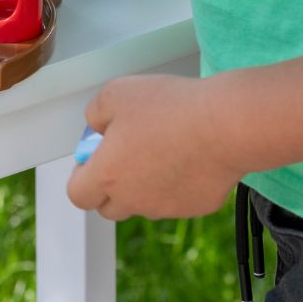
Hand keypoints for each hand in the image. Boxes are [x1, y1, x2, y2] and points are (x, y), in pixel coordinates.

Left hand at [66, 74, 244, 220]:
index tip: (93, 155)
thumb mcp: (115, 93)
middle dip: (110, 185)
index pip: (78, 195)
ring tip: (160, 146)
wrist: (224, 125)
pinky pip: (177, 199)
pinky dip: (176, 184)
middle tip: (123, 154)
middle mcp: (134, 200)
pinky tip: (187, 154)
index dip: (81, 176)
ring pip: (144, 203)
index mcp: (107, 175)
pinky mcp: (197, 207)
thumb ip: (95, 114)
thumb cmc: (168, 107)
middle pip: (110, 207)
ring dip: (144, 184)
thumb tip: (97, 127)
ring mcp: (166, 208)